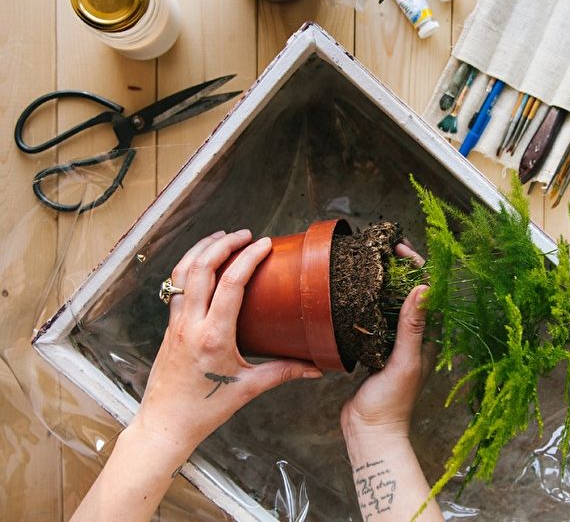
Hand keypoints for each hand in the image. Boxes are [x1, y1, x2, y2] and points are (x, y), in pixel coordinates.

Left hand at [133, 229, 321, 451]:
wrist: (165, 424)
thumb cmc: (204, 410)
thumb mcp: (248, 389)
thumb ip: (283, 372)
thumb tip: (315, 368)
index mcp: (213, 337)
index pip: (231, 285)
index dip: (248, 258)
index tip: (264, 244)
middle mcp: (190, 324)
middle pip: (201, 268)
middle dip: (223, 244)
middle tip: (245, 235)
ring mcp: (176, 323)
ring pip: (182, 272)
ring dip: (201, 249)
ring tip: (222, 237)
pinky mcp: (169, 326)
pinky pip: (176, 286)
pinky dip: (189, 266)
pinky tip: (203, 263)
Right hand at [340, 241, 432, 440]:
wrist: (368, 431)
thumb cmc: (391, 404)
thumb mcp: (404, 362)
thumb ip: (412, 327)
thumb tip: (424, 289)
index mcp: (428, 339)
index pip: (428, 295)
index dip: (418, 269)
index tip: (402, 250)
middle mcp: (414, 339)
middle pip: (410, 296)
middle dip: (400, 271)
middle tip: (384, 249)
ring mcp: (395, 345)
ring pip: (392, 306)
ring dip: (384, 284)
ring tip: (370, 263)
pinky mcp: (376, 351)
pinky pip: (375, 321)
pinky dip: (369, 304)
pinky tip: (357, 294)